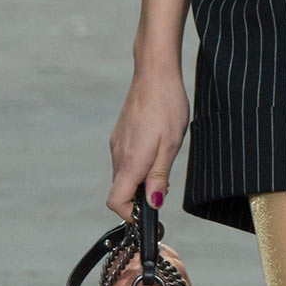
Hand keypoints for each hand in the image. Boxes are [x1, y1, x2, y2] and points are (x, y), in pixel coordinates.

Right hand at [107, 66, 189, 217]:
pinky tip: (156, 148)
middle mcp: (118, 154)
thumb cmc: (167, 105)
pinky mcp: (120, 134)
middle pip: (120, 190)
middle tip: (164, 184)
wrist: (154, 72)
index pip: (115, 202)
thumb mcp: (171, 145)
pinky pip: (125, 159)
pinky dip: (138, 164)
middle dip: (139, 196)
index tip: (149, 210)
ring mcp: (116, 143)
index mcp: (130, 161)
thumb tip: (154, 203)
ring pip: (124, 174)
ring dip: (140, 178)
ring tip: (163, 161)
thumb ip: (159, 176)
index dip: (130, 213)